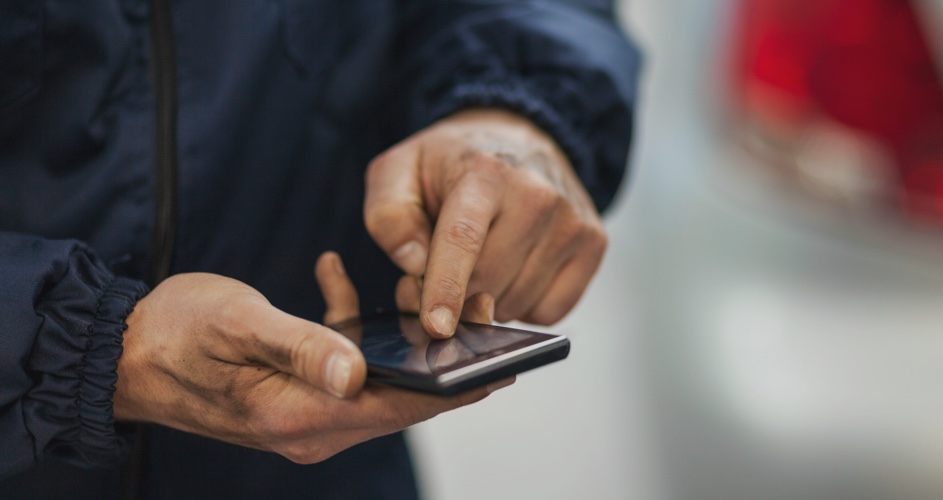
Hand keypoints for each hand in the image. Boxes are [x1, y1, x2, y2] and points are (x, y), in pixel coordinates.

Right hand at [113, 252, 510, 462]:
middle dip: (443, 358)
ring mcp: (303, 410)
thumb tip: (359, 371)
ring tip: (425, 290)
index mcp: (301, 417)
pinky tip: (336, 277)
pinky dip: (347, 323)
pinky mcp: (294, 389)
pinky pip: (340, 361)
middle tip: (482, 310)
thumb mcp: (237, 326)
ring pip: (377, 378)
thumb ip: (301, 346)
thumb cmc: (172, 334)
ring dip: (400, 337)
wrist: (117, 352)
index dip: (457, 387)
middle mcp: (310, 425)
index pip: (401, 406)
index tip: (505, 365)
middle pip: (399, 397)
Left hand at [366, 109, 606, 336]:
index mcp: (484, 173)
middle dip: (457, 294)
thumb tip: (413, 264)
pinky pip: (550, 311)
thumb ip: (389, 216)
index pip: (463, 239)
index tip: (437, 326)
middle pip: (488, 282)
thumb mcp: (399, 171)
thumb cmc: (451, 165)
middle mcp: (537, 194)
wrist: (517, 138)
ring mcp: (571, 221)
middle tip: (443, 273)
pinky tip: (515, 270)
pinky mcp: (593, 243)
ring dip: (490, 300)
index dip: (446, 288)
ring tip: (482, 263)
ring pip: (518, 303)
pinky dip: (525, 305)